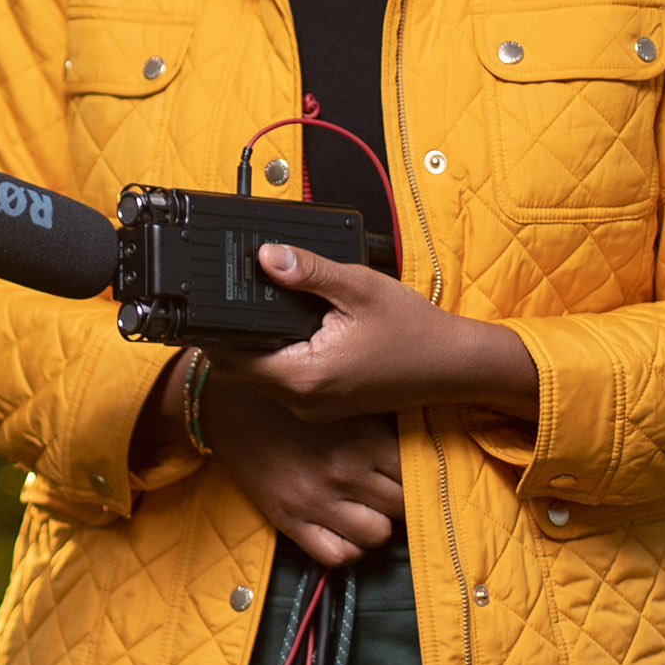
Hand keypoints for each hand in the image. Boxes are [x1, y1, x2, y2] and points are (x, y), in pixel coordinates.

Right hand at [201, 377, 407, 569]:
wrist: (230, 404)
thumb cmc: (291, 400)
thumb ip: (381, 426)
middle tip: (388, 492)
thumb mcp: (344, 400)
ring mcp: (317, 499)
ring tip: (366, 510)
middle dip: (399, 502)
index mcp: (365, 439)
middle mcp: (346, 472)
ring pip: (377, 536)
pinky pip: (337, 555)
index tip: (410, 476)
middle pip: (402, 508)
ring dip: (376, 525)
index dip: (418, 478)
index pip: (416, 475)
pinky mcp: (290, 519)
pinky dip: (348, 549)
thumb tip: (417, 450)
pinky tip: (344, 530)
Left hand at [207, 247, 538, 426]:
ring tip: (270, 308)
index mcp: (304, 377)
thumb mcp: (358, 287)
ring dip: (258, 345)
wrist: (453, 366)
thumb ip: (308, 271)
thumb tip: (266, 256)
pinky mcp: (323, 406)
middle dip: (236, 334)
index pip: (232, 357)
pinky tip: (296, 330)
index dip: (216, 328)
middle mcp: (302, 401)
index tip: (211, 300)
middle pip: (241, 368)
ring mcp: (312, 409)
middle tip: (242, 295)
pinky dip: (280, 357)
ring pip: (262, 376)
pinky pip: (285, 382)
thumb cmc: (413, 331)